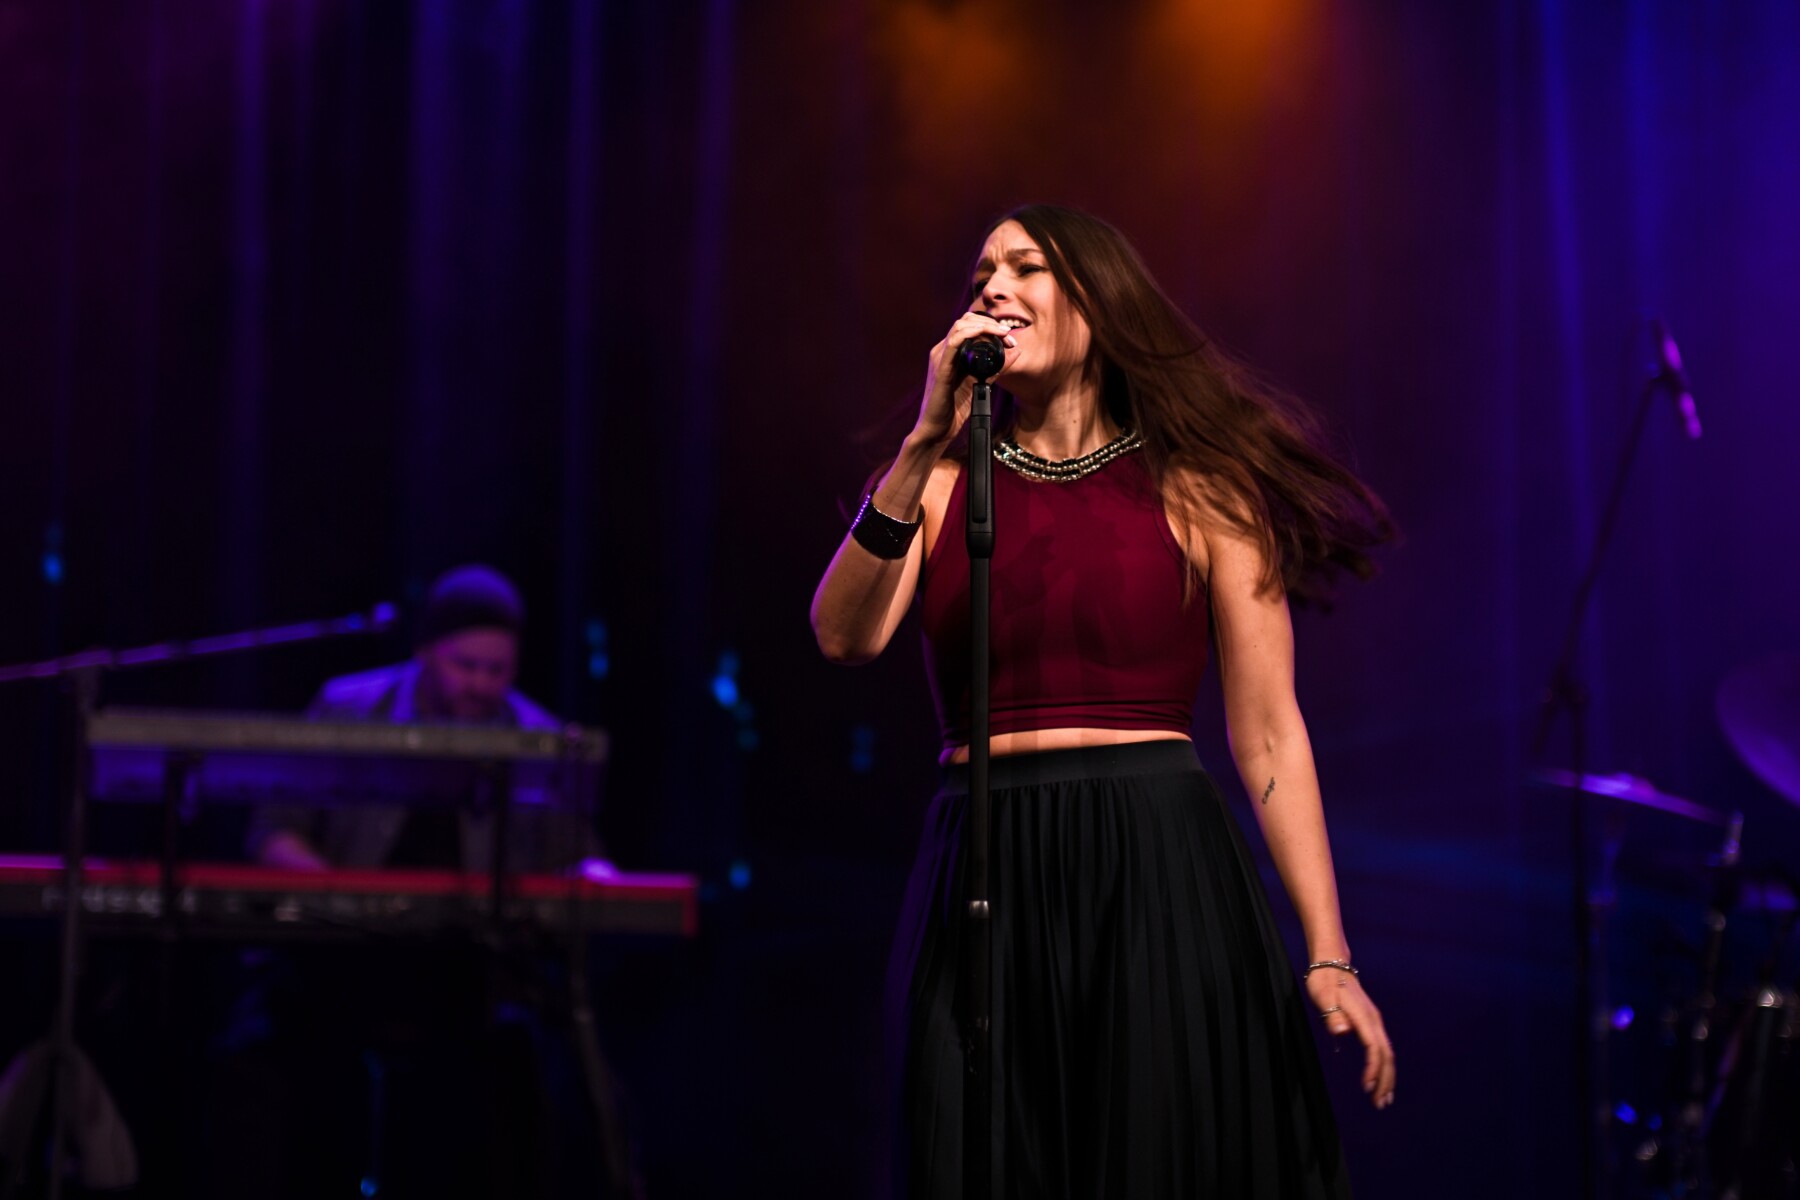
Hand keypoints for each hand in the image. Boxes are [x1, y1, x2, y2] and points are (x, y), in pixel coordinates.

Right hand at [912, 311, 1015, 446]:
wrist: (937, 429)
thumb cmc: (955, 408)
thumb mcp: (982, 383)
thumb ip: (997, 367)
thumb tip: (1017, 351)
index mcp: (952, 352)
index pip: (970, 325)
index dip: (991, 325)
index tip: (1010, 338)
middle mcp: (943, 351)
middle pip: (966, 320)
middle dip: (991, 323)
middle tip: (1009, 336)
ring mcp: (940, 358)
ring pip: (960, 326)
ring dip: (985, 326)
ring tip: (1002, 335)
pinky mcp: (940, 369)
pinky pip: (953, 343)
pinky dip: (970, 334)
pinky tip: (983, 334)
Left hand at [1307, 965, 1394, 1108]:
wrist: (1333, 964)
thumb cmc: (1324, 981)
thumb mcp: (1322, 995)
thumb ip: (1331, 1014)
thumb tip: (1342, 1031)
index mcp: (1364, 1016)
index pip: (1374, 1048)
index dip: (1373, 1069)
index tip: (1366, 1087)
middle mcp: (1374, 1021)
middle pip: (1386, 1055)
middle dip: (1385, 1080)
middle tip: (1380, 1104)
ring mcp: (1374, 1022)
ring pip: (1387, 1053)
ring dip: (1387, 1077)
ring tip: (1383, 1099)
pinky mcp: (1371, 1024)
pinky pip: (1382, 1049)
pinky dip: (1383, 1067)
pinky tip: (1379, 1079)